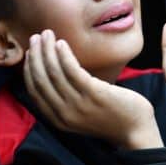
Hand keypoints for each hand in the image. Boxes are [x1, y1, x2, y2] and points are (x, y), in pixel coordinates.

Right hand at [24, 30, 161, 149]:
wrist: (136, 129)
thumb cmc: (111, 116)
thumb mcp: (82, 112)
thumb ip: (67, 99)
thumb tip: (55, 72)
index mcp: (58, 119)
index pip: (34, 91)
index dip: (29, 69)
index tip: (31, 52)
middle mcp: (64, 114)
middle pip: (40, 80)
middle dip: (35, 55)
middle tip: (37, 37)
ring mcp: (79, 105)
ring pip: (54, 73)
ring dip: (47, 50)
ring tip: (47, 34)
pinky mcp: (94, 94)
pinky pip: (72, 71)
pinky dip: (64, 55)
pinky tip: (62, 43)